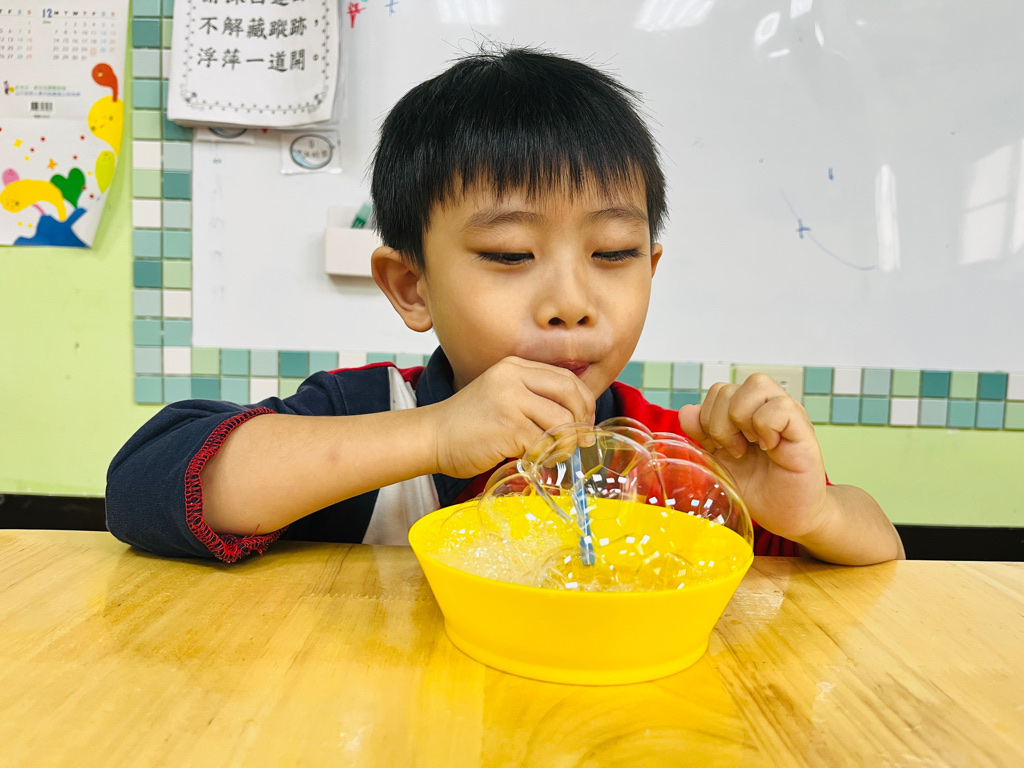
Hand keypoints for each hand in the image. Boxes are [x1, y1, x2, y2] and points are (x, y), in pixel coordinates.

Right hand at [426, 357, 595, 477]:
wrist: (433, 436)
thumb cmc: (469, 424)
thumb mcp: (503, 396)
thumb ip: (534, 398)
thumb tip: (579, 421)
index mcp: (516, 367)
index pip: (567, 379)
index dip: (584, 403)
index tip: (584, 423)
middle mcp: (514, 378)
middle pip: (570, 395)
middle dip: (581, 422)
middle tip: (579, 441)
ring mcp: (510, 400)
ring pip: (562, 421)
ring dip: (565, 443)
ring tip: (553, 454)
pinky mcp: (508, 426)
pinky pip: (544, 443)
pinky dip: (546, 456)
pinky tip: (536, 460)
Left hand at [677, 374, 828, 539]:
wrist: (785, 515)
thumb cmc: (757, 487)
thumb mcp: (719, 460)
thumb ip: (702, 434)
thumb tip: (686, 411)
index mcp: (745, 410)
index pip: (717, 391)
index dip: (708, 418)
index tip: (721, 447)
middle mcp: (766, 405)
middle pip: (729, 388)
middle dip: (719, 423)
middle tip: (735, 451)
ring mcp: (787, 413)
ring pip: (756, 384)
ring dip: (742, 419)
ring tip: (752, 446)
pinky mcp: (803, 428)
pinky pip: (780, 407)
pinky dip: (766, 427)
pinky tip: (770, 448)